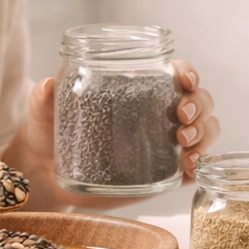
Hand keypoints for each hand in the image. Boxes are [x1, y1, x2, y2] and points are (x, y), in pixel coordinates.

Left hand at [24, 57, 219, 181]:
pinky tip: (191, 166)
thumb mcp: (45, 113)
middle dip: (199, 106)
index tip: (184, 80)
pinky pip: (194, 166)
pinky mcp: (163, 173)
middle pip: (199, 101)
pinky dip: (200, 163)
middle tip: (181, 117)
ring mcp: (164, 144)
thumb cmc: (51, 133)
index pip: (177, 73)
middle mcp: (158, 113)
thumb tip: (46, 85)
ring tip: (185, 143)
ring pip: (205, 130)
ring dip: (204, 133)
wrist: (47, 175)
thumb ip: (43, 99)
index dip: (188, 73)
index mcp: (139, 88)